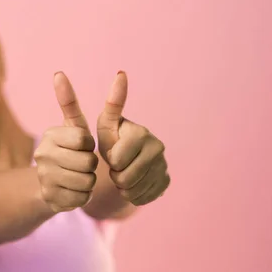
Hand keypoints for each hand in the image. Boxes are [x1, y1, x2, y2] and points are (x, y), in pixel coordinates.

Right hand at [34, 72, 98, 212]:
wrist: (49, 183)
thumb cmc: (68, 149)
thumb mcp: (72, 126)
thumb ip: (68, 101)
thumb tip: (58, 73)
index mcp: (49, 136)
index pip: (85, 140)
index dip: (88, 145)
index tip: (81, 146)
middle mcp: (42, 156)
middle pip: (87, 163)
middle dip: (90, 164)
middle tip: (81, 163)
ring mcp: (45, 179)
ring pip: (87, 182)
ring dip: (89, 181)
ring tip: (78, 176)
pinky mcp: (51, 199)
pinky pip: (82, 198)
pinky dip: (83, 195)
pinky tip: (73, 190)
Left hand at [97, 72, 169, 205]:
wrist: (125, 160)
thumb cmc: (112, 139)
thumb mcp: (106, 124)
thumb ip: (112, 103)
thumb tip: (121, 73)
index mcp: (142, 133)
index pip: (117, 160)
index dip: (109, 161)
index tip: (110, 154)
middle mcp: (158, 148)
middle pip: (126, 177)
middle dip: (116, 175)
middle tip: (115, 167)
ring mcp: (164, 166)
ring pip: (134, 190)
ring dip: (123, 186)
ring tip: (122, 173)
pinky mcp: (166, 182)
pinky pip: (143, 198)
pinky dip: (133, 195)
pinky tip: (132, 184)